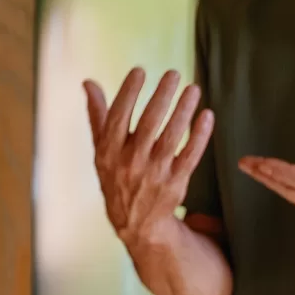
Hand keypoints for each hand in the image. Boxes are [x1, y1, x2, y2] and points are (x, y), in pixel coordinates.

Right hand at [86, 68, 214, 247]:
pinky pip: (190, 155)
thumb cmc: (117, 177)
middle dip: (162, 96)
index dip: (128, 92)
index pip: (118, 117)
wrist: (136, 224)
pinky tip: (206, 116)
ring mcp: (154, 174)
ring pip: (172, 137)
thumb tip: (88, 83)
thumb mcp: (102, 151)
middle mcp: (131, 162)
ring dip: (184, 110)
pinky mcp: (176, 183)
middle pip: (149, 123)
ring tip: (193, 88)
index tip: (140, 70)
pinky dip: (200, 136)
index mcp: (109, 152)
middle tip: (174, 73)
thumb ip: (98, 116)